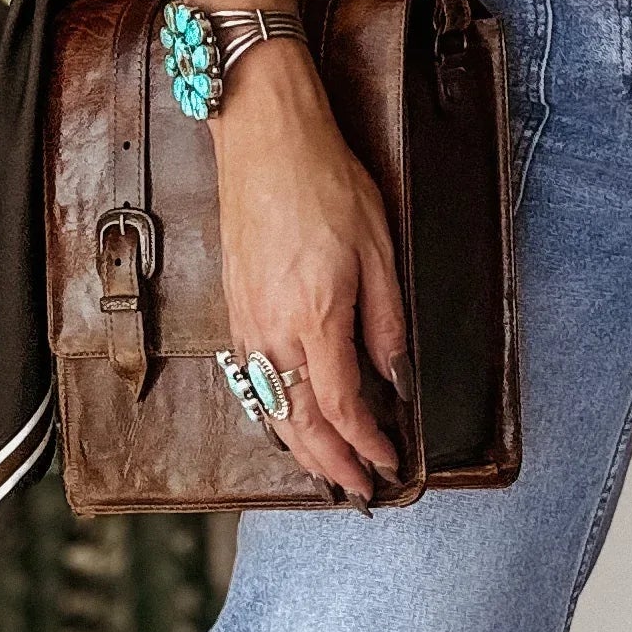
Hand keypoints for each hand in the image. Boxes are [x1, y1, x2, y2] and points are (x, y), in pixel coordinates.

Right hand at [210, 41, 407, 503]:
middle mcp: (273, 333)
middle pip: (302, 424)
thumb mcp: (380, 250)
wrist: (265, 141)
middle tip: (360, 491)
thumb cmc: (325, 183)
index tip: (389, 463)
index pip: (344, 408)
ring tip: (329, 471)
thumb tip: (396, 380)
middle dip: (334, 465)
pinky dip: (274, 416)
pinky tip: (290, 423)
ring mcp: (247, 325)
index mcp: (316, 320)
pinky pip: (253, 384)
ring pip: (272, 410)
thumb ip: (387, 323)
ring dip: (302, 449)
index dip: (367, 445)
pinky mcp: (235, 313)